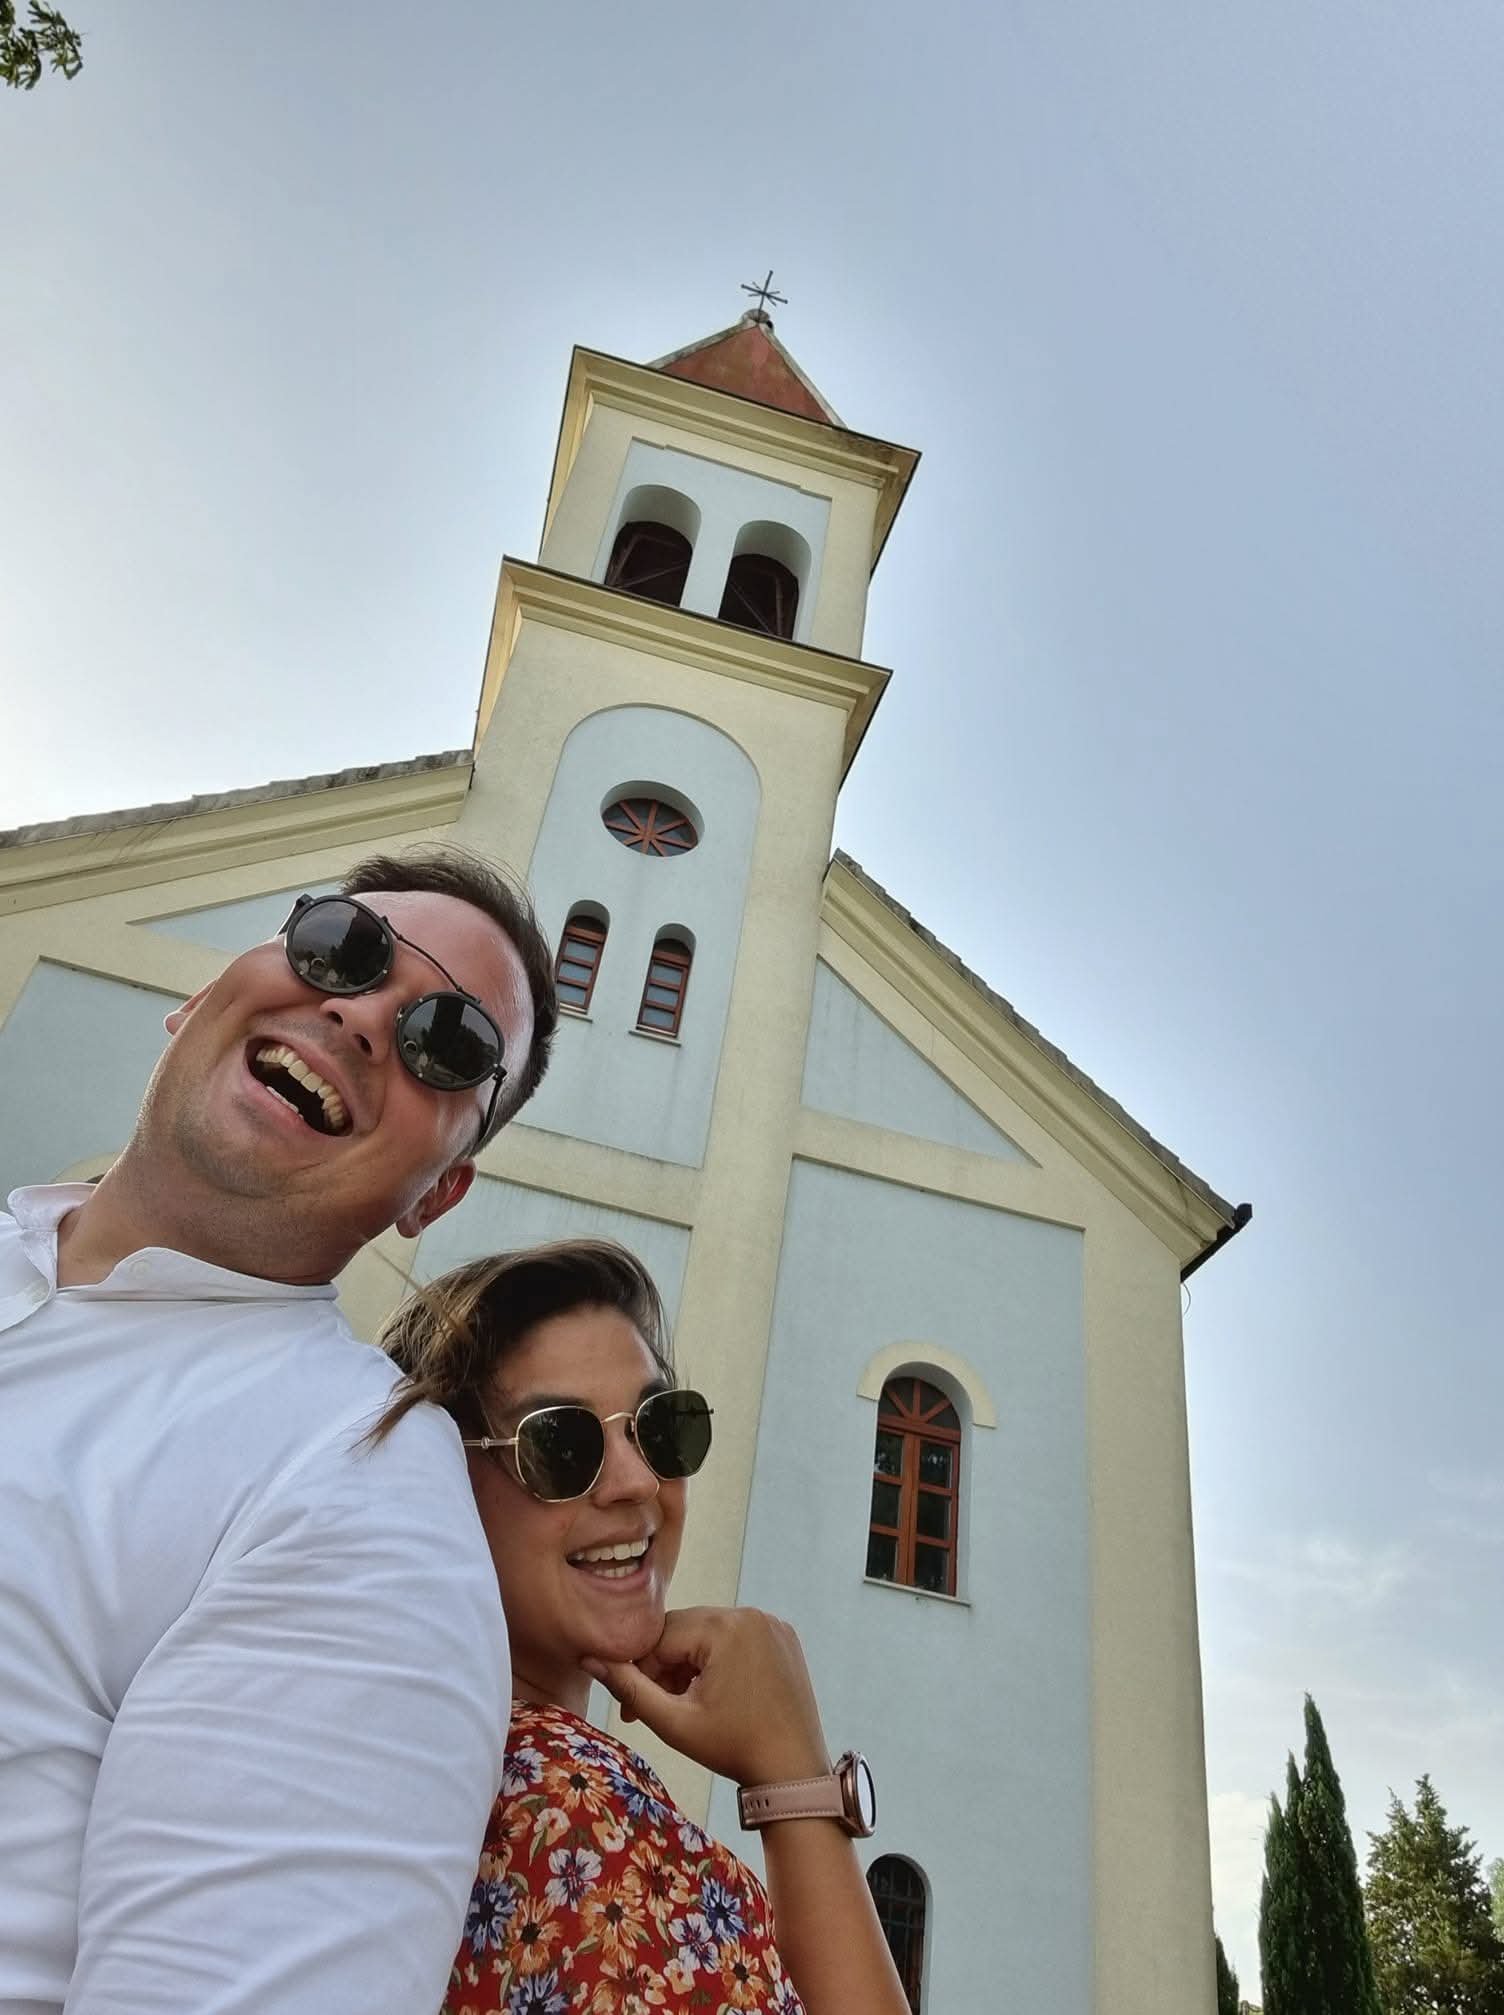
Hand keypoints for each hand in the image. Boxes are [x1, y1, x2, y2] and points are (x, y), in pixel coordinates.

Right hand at [584, 1606, 831, 1787]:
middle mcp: (750, 1612)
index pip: (660, 1637)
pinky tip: (715, 1695)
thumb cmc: (732, 1748)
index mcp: (723, 1626)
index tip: (630, 1708)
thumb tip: (588, 1658)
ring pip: (708, 1634)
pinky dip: (718, 1660)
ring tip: (684, 1704)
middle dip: (664, 1668)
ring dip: (689, 1664)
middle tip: (654, 1708)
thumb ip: (628, 1687)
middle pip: (684, 1631)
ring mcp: (771, 1622)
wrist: (794, 1772)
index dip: (640, 1671)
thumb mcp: (673, 1722)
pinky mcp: (783, 1636)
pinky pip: (736, 1638)